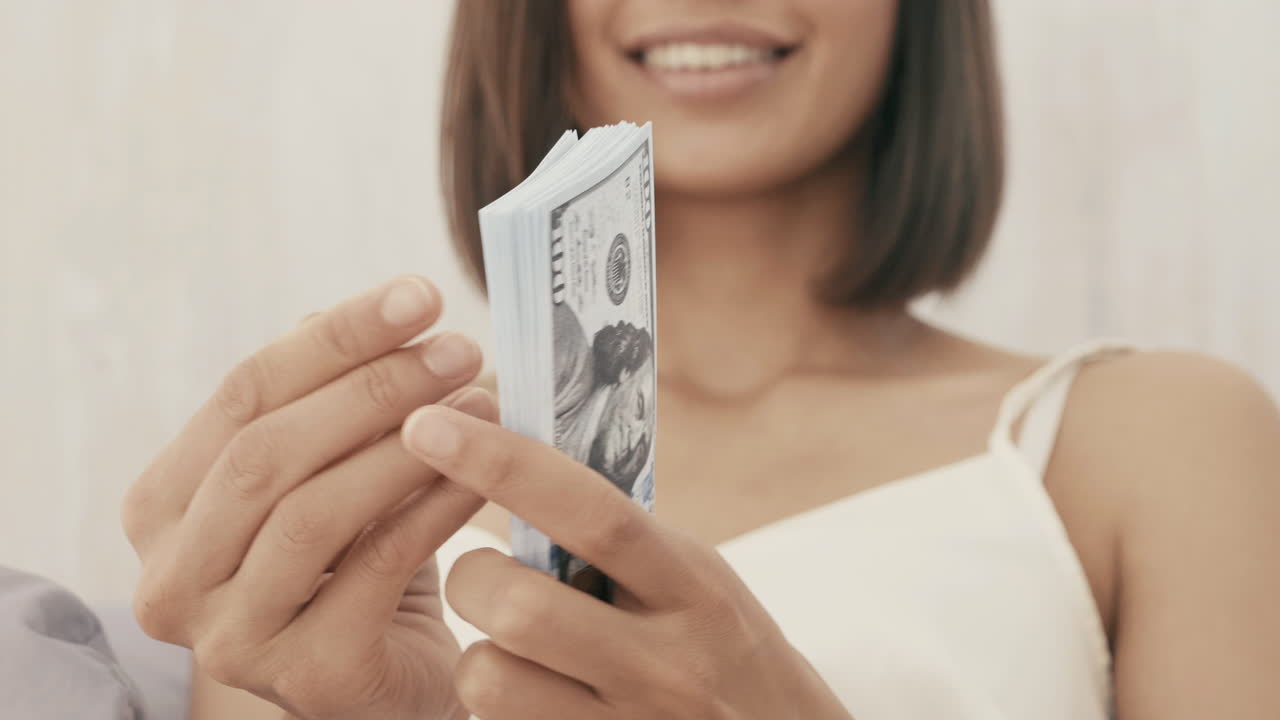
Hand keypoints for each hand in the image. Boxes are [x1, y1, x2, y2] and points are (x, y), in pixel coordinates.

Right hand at [122, 276, 491, 719]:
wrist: (394, 681)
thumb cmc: (358, 564)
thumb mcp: (329, 473)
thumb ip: (324, 400)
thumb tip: (366, 311)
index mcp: (160, 509)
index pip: (241, 396)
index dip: (334, 338)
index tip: (417, 294)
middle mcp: (170, 580)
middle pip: (265, 452)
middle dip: (372, 387)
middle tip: (458, 347)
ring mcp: (230, 638)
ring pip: (312, 511)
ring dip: (408, 442)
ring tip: (482, 399)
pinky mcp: (306, 677)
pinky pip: (377, 566)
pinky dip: (436, 505)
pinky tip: (485, 470)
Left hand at [401, 406, 853, 719]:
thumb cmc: (722, 650)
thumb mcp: (693, 581)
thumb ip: (617, 540)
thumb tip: (511, 464)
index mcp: (693, 586)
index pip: (593, 513)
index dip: (504, 465)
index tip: (431, 425)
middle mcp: (668, 663)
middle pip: (520, 608)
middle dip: (472, 579)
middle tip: (484, 577)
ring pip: (490, 681)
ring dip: (479, 656)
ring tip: (514, 654)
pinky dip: (499, 709)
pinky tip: (539, 699)